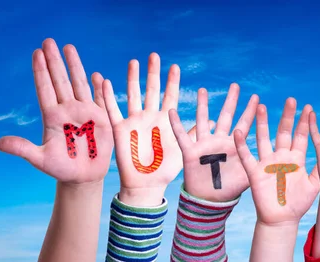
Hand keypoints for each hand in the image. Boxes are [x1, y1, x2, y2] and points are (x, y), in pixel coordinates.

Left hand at [0, 38, 112, 183]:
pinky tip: (97, 76)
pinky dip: (99, 88)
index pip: (45, 89)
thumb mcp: (40, 160)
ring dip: (75, 66)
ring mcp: (85, 113)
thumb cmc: (60, 168)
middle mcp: (68, 110)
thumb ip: (22, 149)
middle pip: (60, 80)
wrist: (82, 177)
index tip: (36, 53)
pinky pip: (100, 100)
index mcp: (53, 117)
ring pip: (79, 84)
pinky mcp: (101, 120)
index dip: (41, 71)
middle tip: (49, 41)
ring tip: (69, 47)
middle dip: (55, 61)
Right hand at [102, 53, 196, 204]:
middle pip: (151, 90)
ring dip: (132, 78)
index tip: (175, 66)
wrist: (146, 184)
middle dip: (153, 73)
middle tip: (155, 55)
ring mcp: (135, 121)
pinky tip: (104, 81)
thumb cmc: (166, 169)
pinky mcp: (120, 129)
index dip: (172, 82)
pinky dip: (108, 97)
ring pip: (133, 95)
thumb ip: (194, 133)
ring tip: (134, 62)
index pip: (170, 96)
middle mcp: (150, 117)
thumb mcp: (184, 149)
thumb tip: (214, 121)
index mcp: (165, 120)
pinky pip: (113, 110)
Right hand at [169, 84, 258, 201]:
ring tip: (202, 90)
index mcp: (235, 145)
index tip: (257, 97)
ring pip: (203, 120)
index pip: (244, 124)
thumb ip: (259, 165)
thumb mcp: (248, 176)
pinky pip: (181, 136)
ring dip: (202, 105)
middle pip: (226, 116)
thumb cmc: (229, 190)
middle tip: (236, 85)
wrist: (209, 202)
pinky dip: (176, 124)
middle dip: (231, 101)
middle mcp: (220, 141)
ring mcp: (205, 145)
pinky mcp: (190, 152)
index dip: (250, 111)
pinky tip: (171, 111)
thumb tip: (280, 162)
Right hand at [234, 98, 319, 224]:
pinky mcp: (256, 172)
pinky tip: (238, 133)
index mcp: (296, 159)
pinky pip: (247, 156)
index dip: (305, 122)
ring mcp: (268, 163)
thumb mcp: (314, 184)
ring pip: (264, 138)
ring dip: (262, 123)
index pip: (301, 136)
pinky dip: (242, 145)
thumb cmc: (298, 203)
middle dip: (287, 116)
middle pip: (284, 132)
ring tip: (260, 106)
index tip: (309, 107)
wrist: (282, 219)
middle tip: (291, 99)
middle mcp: (281, 157)